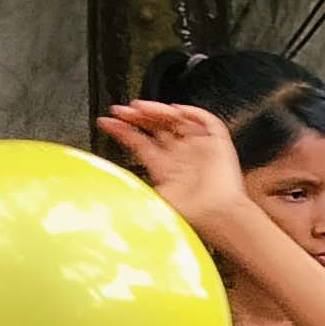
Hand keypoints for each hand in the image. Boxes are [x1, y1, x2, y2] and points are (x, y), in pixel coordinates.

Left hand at [95, 97, 257, 235]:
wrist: (218, 217)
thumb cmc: (191, 216)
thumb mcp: (152, 199)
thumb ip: (132, 188)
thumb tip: (105, 183)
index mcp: (163, 168)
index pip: (139, 142)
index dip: (122, 129)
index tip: (106, 120)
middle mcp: (180, 155)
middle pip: (156, 126)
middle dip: (138, 116)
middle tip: (123, 110)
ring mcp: (199, 148)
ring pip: (177, 119)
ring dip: (159, 110)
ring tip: (143, 108)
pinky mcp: (218, 144)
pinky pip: (208, 122)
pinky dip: (195, 113)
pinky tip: (178, 110)